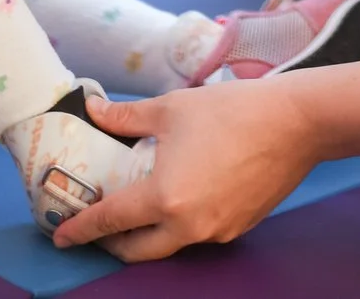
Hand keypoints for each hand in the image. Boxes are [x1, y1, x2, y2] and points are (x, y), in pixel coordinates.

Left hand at [52, 81, 324, 261]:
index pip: (111, 221)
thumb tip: (94, 110)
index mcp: (165, 198)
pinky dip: (181, 222)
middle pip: (138, 251)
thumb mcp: (172, 108)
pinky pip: (200, 233)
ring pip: (170, 244)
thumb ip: (127, 118)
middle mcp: (189, 225)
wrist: (297, 122)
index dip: (82, 229)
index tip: (62, 235)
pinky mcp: (239, 227)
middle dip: (112, 243)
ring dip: (149, 233)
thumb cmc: (233, 111)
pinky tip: (182, 195)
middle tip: (98, 227)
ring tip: (139, 206)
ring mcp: (217, 230)